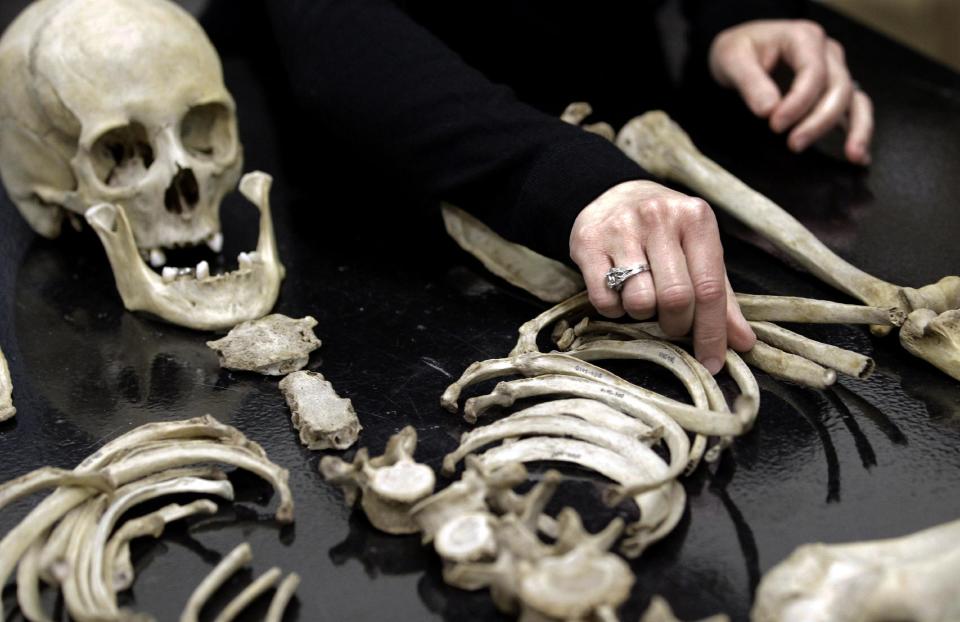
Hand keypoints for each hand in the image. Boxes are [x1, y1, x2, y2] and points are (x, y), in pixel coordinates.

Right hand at [570, 180, 755, 373]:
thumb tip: (743, 342)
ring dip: (643, 314)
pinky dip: (615, 310)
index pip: (709, 287)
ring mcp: (620, 228)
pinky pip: (604, 300)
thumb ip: (722, 297)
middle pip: (675, 298)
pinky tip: (619, 293)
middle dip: (676, 325)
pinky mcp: (587, 242)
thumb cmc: (667, 231)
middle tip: (673, 323)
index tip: (712, 363)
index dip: (712, 332)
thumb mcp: (699, 252)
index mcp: (695, 218)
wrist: (617, 195)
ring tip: (644, 298)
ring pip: (639, 301)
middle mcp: (658, 217)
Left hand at [709, 19, 872, 164]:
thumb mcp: (732, 59)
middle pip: (838, 88)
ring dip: (856, 129)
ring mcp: (834, 72)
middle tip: (794, 144)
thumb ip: (750, 82)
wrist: (744, 50)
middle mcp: (827, 53)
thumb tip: (768, 110)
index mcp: (804, 38)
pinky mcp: (832, 92)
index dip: (798, 102)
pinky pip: (854, 110)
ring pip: (854, 100)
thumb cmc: (740, 50)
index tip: (775, 124)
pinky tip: (859, 156)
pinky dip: (859, 131)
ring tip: (853, 155)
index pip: (813, 71)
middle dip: (819, 121)